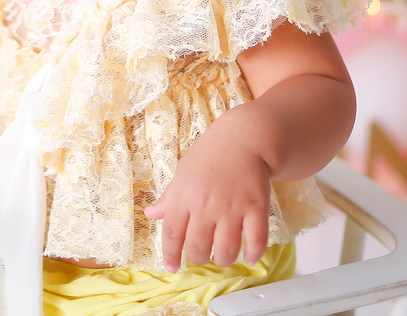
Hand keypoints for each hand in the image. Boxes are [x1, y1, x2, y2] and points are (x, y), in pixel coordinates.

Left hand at [142, 114, 271, 271]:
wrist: (244, 138)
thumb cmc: (211, 155)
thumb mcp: (183, 173)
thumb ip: (169, 198)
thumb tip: (149, 214)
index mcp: (184, 196)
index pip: (172, 233)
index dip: (170, 255)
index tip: (172, 268)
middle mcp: (206, 205)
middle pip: (198, 247)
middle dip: (198, 258)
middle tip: (202, 257)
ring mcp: (232, 207)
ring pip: (226, 249)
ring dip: (223, 259)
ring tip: (223, 256)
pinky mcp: (256, 207)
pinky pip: (256, 240)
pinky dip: (253, 254)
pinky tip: (249, 257)